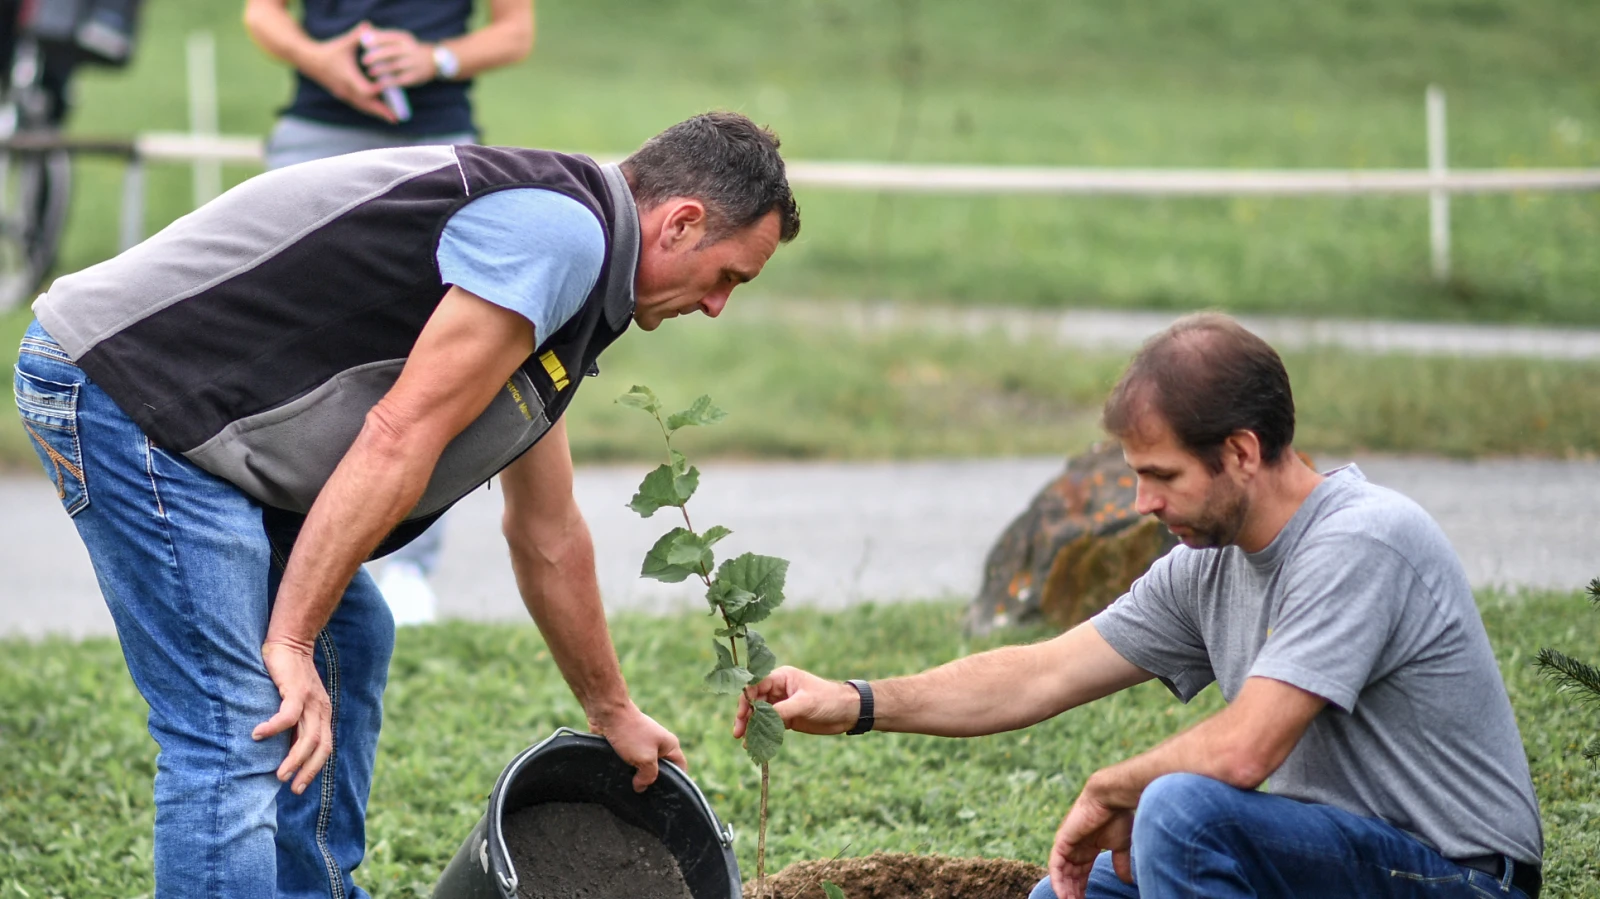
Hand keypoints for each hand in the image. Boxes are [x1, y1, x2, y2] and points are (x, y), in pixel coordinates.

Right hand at [251, 639, 332, 795]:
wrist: (290, 642)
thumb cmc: (287, 676)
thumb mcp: (294, 703)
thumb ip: (292, 724)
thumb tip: (280, 749)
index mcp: (322, 714)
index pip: (324, 748)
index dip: (313, 768)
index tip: (298, 787)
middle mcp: (320, 709)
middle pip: (319, 747)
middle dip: (307, 770)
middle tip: (290, 787)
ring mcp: (311, 700)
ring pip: (307, 736)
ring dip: (293, 758)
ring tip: (278, 774)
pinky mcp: (297, 689)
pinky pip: (288, 714)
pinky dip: (274, 727)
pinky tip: (258, 735)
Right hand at [297, 21, 394, 122]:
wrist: (310, 61)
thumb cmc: (329, 50)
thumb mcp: (344, 43)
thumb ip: (357, 35)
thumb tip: (368, 25)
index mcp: (348, 77)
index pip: (364, 89)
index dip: (376, 90)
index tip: (388, 88)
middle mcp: (346, 89)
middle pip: (366, 104)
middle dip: (381, 111)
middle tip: (395, 119)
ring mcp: (344, 94)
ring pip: (362, 106)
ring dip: (376, 112)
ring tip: (390, 118)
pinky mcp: (342, 95)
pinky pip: (357, 104)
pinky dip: (368, 108)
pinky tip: (378, 111)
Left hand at [359, 27, 438, 88]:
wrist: (434, 60)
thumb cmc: (409, 49)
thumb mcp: (401, 40)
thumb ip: (384, 38)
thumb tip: (364, 36)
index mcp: (405, 38)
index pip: (388, 37)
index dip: (375, 40)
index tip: (363, 44)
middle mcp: (410, 50)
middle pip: (390, 52)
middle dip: (376, 56)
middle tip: (364, 60)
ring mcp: (413, 63)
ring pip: (394, 66)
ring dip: (381, 69)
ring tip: (370, 72)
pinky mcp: (414, 76)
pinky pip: (400, 80)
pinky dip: (388, 82)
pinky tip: (380, 83)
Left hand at [588, 705, 687, 791]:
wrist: (608, 714)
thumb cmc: (631, 733)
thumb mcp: (645, 759)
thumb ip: (648, 776)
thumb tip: (641, 787)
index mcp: (670, 745)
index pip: (680, 768)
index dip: (676, 783)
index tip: (665, 796)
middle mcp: (659, 745)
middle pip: (662, 769)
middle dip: (653, 781)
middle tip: (645, 794)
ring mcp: (644, 744)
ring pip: (644, 766)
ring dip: (637, 776)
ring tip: (631, 787)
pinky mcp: (629, 745)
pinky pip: (632, 762)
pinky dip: (627, 770)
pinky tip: (620, 778)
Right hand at [735, 666, 859, 736]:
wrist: (848, 712)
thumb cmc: (828, 700)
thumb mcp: (804, 703)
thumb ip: (782, 710)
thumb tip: (760, 720)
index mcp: (782, 677)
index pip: (756, 685)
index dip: (747, 699)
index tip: (742, 715)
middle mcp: (779, 689)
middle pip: (755, 701)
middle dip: (746, 716)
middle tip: (739, 733)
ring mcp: (783, 704)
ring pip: (760, 715)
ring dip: (752, 727)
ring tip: (745, 742)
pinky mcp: (787, 719)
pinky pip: (770, 726)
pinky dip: (762, 734)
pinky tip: (755, 744)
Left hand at [1048, 778, 1134, 898]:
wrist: (1110, 798)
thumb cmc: (1118, 816)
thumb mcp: (1121, 845)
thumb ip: (1121, 862)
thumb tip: (1127, 880)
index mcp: (1088, 847)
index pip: (1081, 872)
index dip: (1082, 887)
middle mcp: (1075, 846)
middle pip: (1070, 875)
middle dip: (1073, 892)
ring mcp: (1067, 843)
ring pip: (1061, 872)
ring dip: (1065, 889)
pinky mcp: (1062, 841)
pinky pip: (1055, 865)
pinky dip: (1058, 880)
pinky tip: (1062, 894)